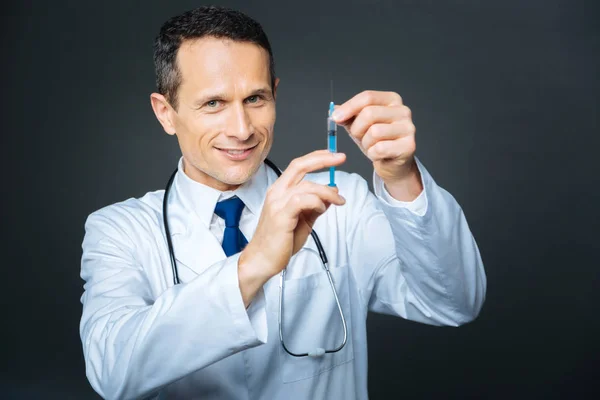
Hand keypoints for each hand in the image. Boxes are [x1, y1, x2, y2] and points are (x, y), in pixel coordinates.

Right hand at [238, 150, 345, 304]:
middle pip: (300, 166)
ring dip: (327, 191)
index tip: (334, 155)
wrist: (262, 260)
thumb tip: (333, 192)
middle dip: (323, 159)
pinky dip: (317, 202)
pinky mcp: (281, 215)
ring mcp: (277, 203)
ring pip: (307, 185)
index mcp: (280, 190)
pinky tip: (322, 208)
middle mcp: (277, 192)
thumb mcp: (304, 220)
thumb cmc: (280, 241)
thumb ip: (316, 205)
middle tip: (340, 159)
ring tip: (339, 201)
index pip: (299, 166)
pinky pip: (302, 200)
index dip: (317, 157)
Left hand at [332, 90, 416, 184]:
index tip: (335, 117)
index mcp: (392, 100)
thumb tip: (334, 110)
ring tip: (370, 146)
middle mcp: (403, 111)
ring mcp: (408, 128)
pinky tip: (378, 154)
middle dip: (357, 128)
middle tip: (357, 136)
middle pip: (369, 113)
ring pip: (374, 132)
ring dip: (365, 143)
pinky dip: (372, 154)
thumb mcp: (360, 125)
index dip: (349, 107)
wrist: (392, 163)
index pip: (367, 97)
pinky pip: (380, 148)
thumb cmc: (377, 141)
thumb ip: (348, 116)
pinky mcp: (409, 146)